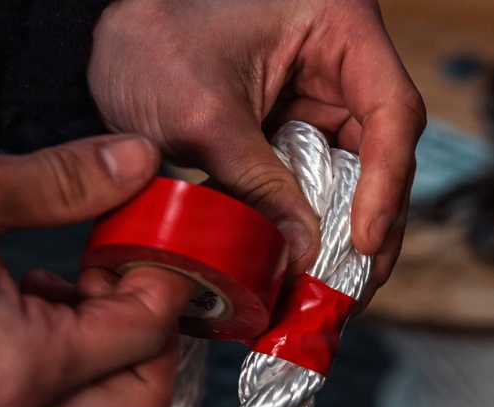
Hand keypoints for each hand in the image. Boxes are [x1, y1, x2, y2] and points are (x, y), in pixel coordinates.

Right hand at [0, 135, 195, 406]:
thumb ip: (65, 181)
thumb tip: (137, 161)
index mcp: (25, 365)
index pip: (149, 335)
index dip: (166, 276)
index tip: (153, 229)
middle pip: (143, 394)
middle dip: (154, 326)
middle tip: (125, 261)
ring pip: (102, 398)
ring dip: (112, 334)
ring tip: (80, 267)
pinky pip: (56, 393)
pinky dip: (72, 346)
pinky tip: (40, 288)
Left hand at [87, 0, 425, 301]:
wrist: (102, 43)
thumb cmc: (150, 42)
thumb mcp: (205, 117)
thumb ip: (258, 183)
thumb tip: (303, 254)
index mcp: (338, 27)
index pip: (391, 111)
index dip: (386, 182)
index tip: (364, 240)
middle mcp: (341, 65)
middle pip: (383, 153)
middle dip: (371, 226)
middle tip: (357, 288)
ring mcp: (319, 100)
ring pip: (353, 178)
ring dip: (343, 237)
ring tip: (333, 292)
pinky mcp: (293, 131)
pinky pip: (315, 185)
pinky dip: (310, 228)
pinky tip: (303, 271)